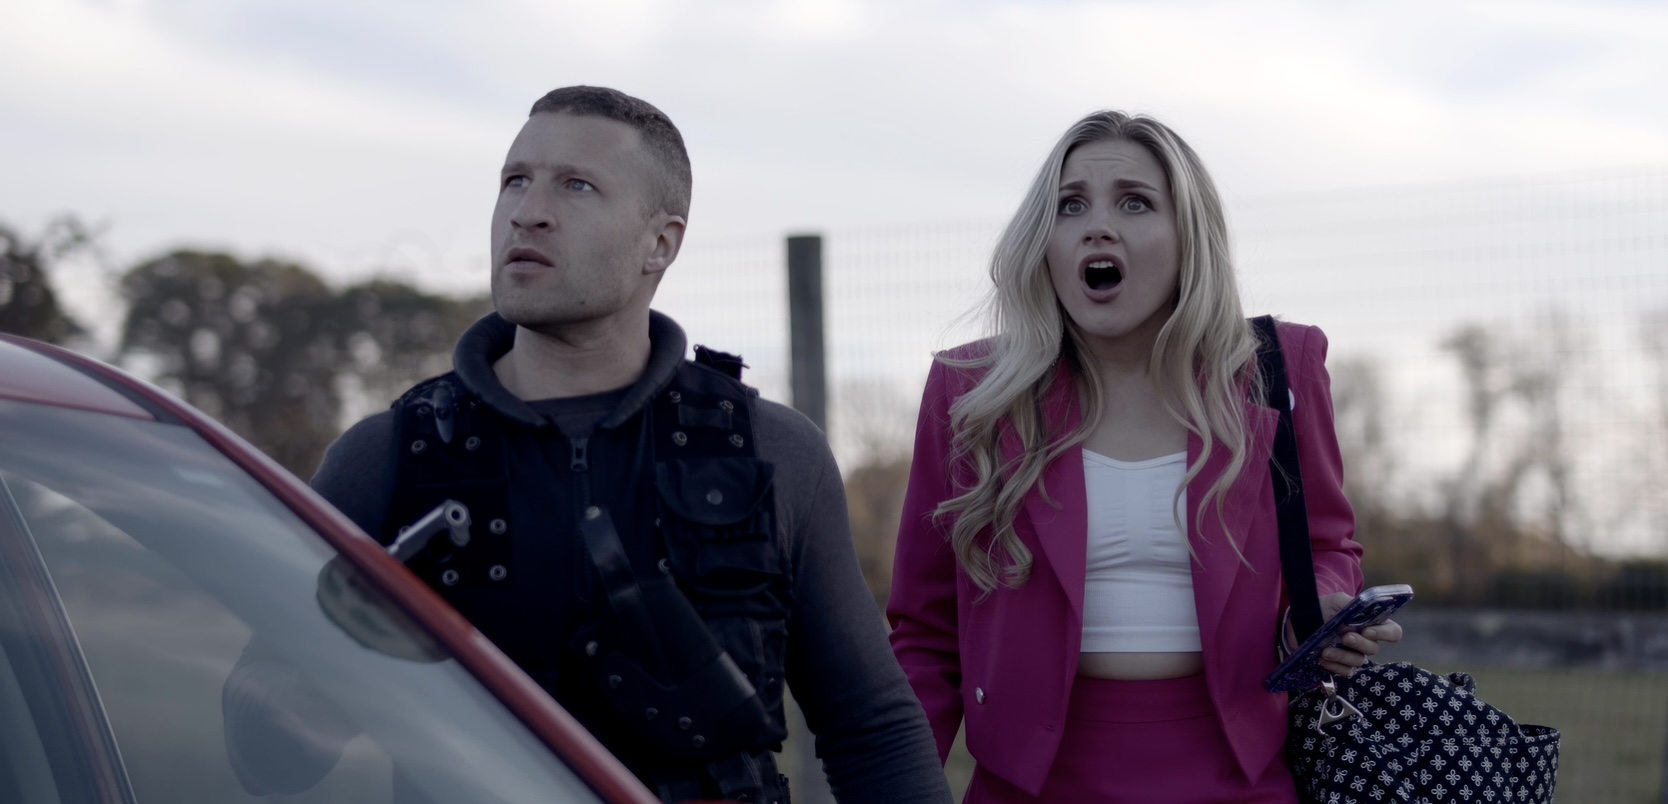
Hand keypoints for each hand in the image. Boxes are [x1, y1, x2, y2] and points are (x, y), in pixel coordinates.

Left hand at [1284, 593, 1404, 677]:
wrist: (1297, 621)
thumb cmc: (1322, 608)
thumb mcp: (1337, 601)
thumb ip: (1352, 604)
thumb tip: (1362, 611)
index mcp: (1370, 623)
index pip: (1392, 632)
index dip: (1385, 633)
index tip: (1367, 631)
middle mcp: (1365, 640)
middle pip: (1373, 648)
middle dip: (1359, 643)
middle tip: (1344, 637)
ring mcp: (1353, 654)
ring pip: (1358, 661)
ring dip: (1342, 656)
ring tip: (1325, 650)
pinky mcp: (1339, 664)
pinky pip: (1345, 671)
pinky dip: (1334, 666)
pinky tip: (1322, 659)